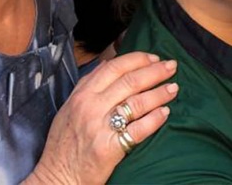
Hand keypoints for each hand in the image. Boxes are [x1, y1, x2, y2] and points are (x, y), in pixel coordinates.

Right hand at [25, 52, 178, 184]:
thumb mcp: (68, 108)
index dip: (138, 59)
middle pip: (130, 81)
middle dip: (155, 71)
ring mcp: (101, 128)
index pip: (115, 67)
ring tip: (174, 88)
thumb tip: (106, 62)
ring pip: (138, 102)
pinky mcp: (110, 148)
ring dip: (160, 93)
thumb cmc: (64, 144)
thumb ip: (86, 84)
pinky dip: (155, 119)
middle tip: (172, 66)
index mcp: (82, 95)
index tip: (154, 57)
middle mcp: (91, 107)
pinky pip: (139, 129)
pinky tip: (165, 113)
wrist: (57, 177)